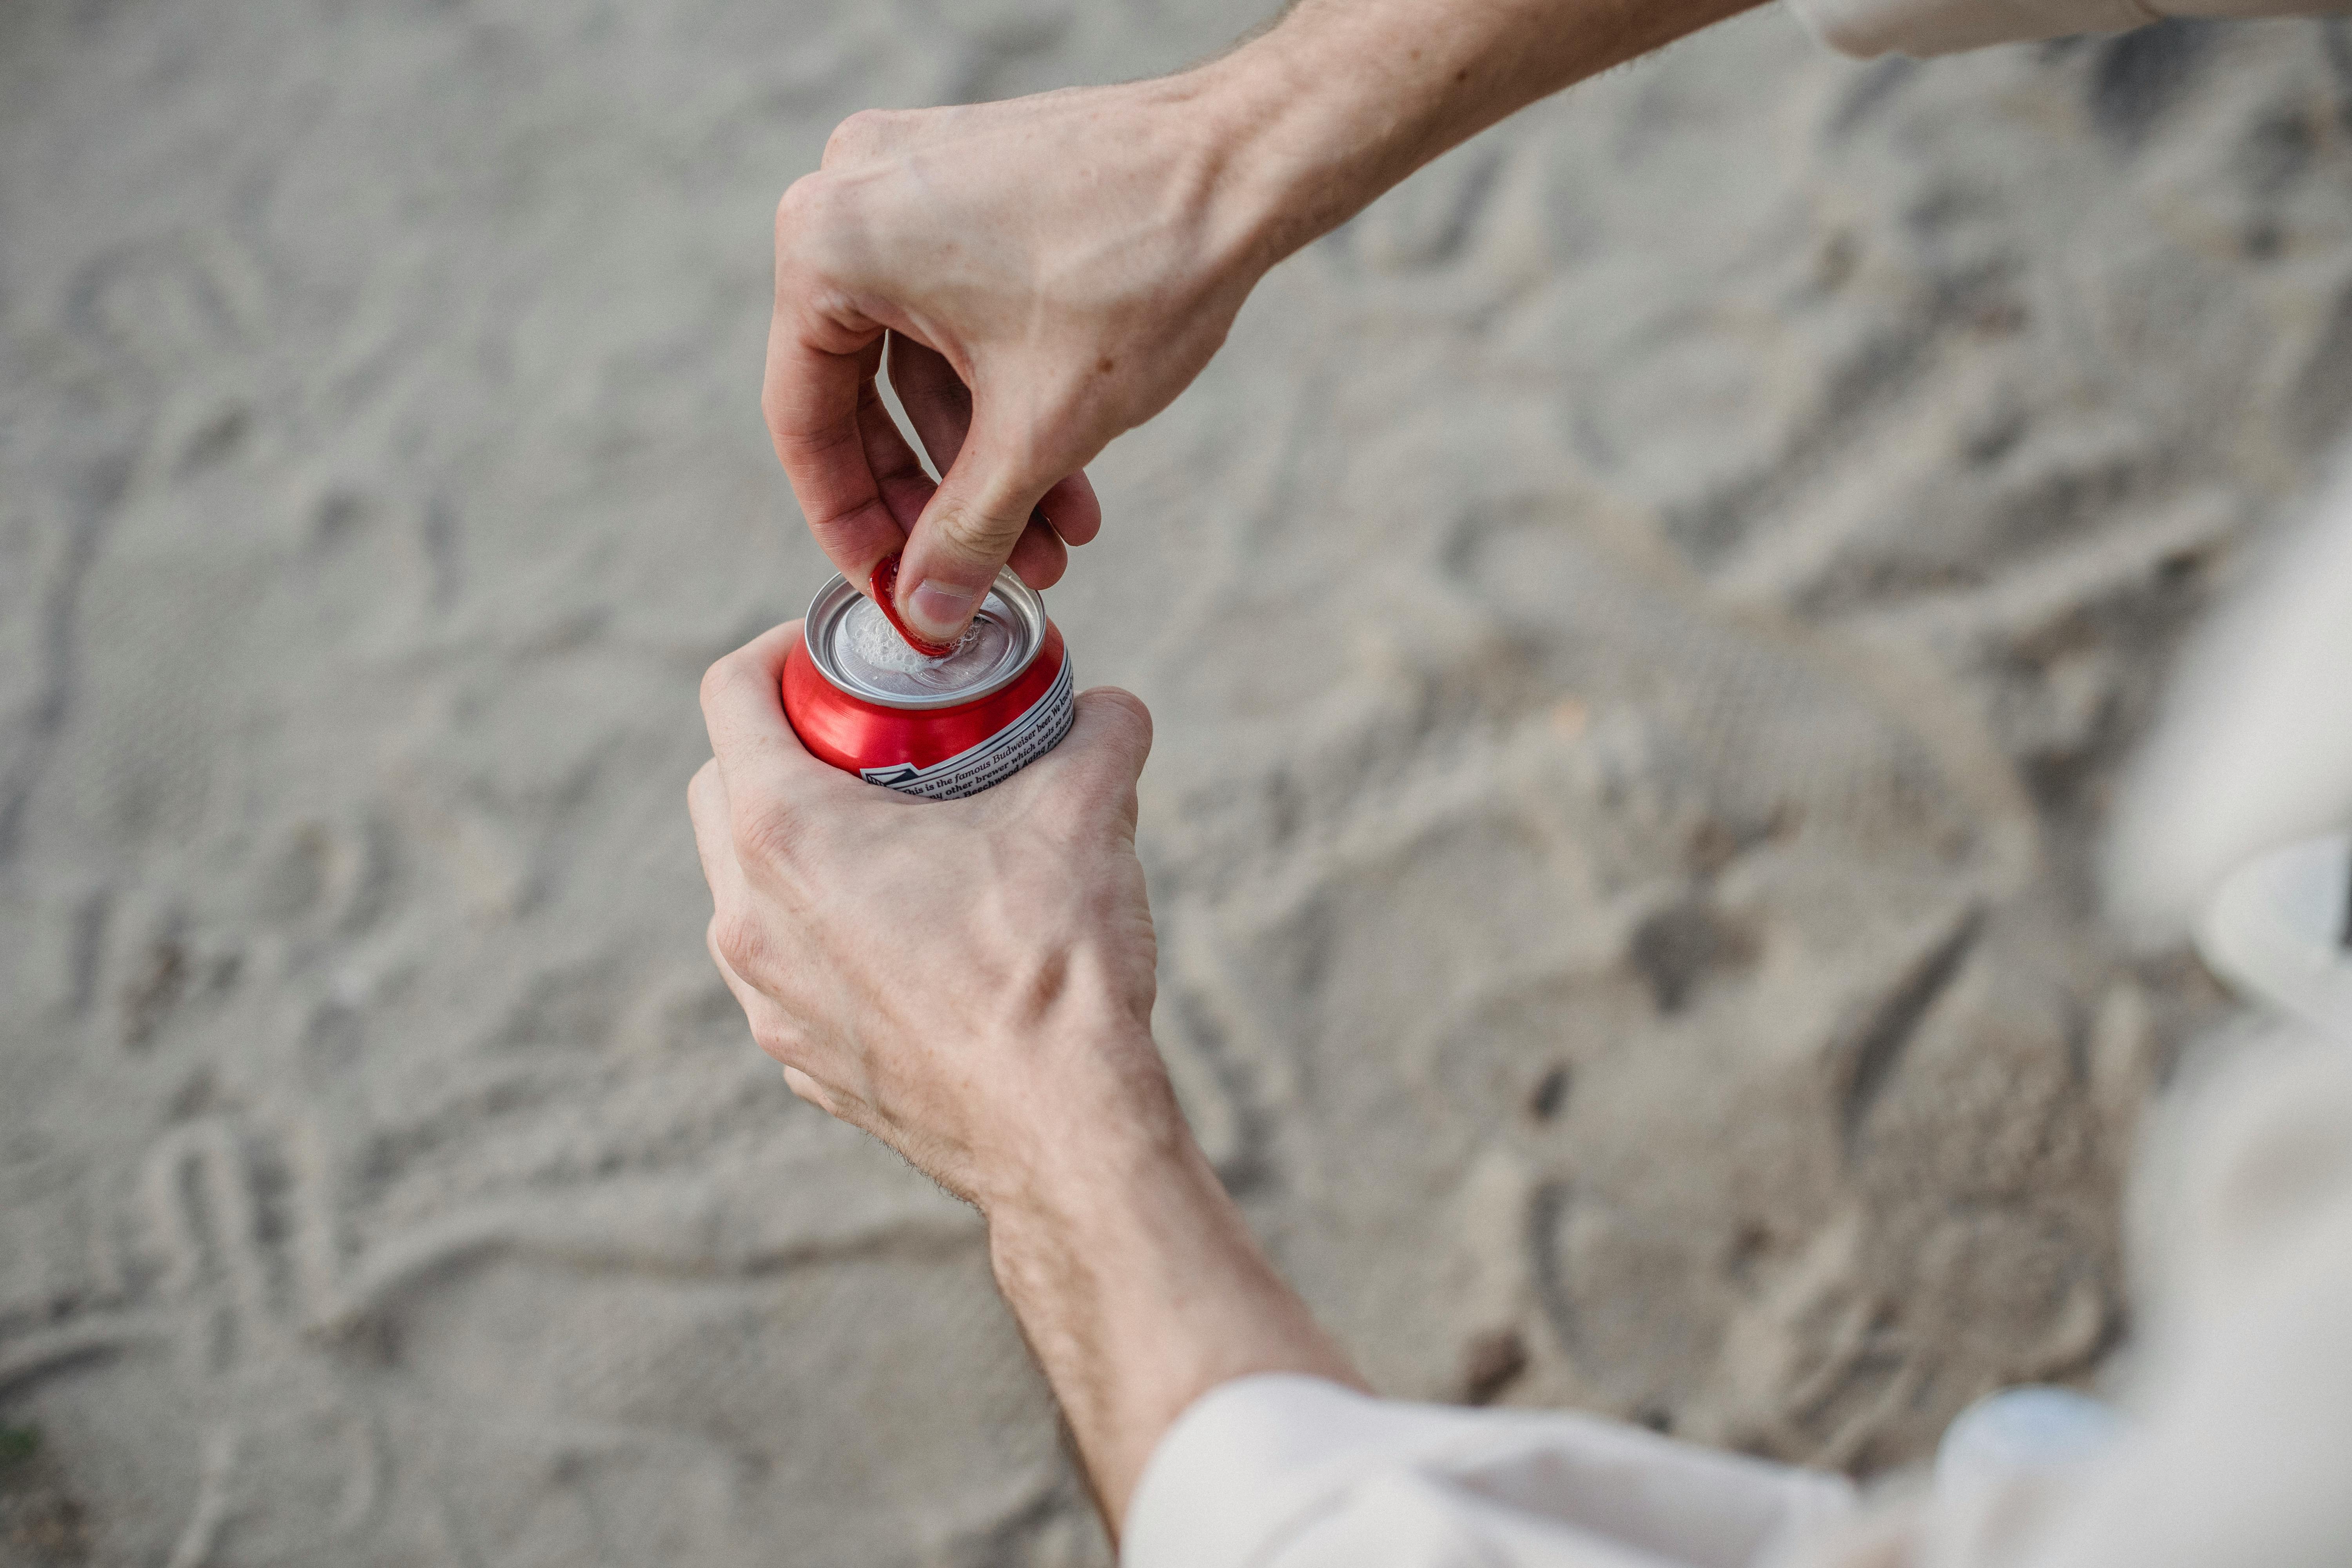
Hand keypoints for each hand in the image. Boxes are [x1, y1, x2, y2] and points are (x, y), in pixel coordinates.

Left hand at [689, 623, 1362, 1529]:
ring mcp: (766, 998)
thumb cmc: (1053, 968)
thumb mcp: (1085, 814)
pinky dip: (825, 930)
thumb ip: (1098, 734)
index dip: (779, 651)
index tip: (838, 655)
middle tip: (871, 738)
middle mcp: (747, 915)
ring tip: (895, 836)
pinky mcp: (800, 1060)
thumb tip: (1112, 709)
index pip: (729, 695)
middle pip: (722, 788)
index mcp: (785, 834)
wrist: (1063, 1132)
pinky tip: (911, 933)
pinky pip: (786, 967)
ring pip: (746, 886)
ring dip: (800, 845)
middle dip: (784, 747)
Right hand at [764, 76, 1268, 644]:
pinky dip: (1004, 399)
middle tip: (981, 585)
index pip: (806, 420)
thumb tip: (923, 617)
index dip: (849, 524)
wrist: (1247, 162)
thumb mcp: (1038, 432)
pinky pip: (959, 318)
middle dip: (939, 502)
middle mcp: (849, 197)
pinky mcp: (971, 188)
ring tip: (1057, 548)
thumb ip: (967, 533)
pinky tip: (1069, 482)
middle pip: (863, 396)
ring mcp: (911, 184)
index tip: (890, 590)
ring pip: (923, 365)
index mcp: (828, 243)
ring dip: (987, 465)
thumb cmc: (1137, 271)